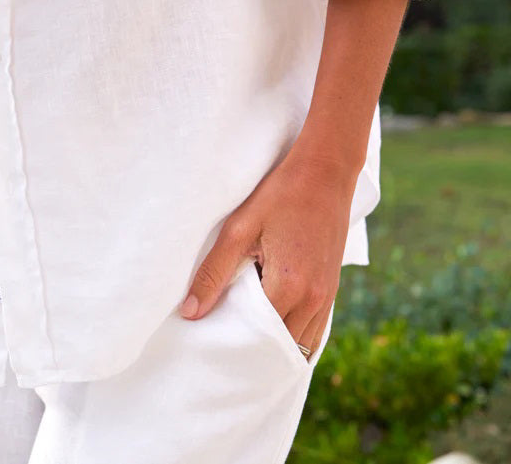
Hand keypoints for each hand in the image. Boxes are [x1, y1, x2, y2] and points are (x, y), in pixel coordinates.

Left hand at [179, 140, 358, 355]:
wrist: (325, 171)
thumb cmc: (280, 195)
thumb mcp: (239, 229)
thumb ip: (213, 272)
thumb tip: (190, 312)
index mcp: (289, 285)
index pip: (257, 336)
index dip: (233, 340)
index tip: (211, 341)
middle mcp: (313, 299)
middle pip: (280, 347)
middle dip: (254, 350)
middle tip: (225, 346)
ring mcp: (327, 296)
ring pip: (301, 344)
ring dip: (276, 345)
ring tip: (247, 339)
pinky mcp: (332, 288)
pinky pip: (315, 330)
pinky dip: (294, 334)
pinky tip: (273, 328)